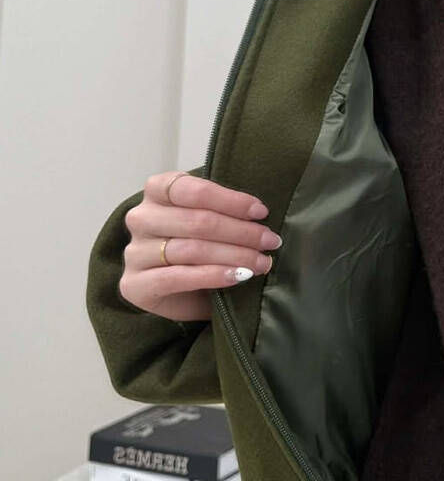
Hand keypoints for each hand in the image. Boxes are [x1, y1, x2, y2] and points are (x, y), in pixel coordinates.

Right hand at [119, 171, 282, 322]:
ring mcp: (135, 252)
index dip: (231, 200)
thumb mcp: (209, 220)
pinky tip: (237, 277)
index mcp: (157, 191)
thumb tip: (260, 214)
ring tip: (261, 262)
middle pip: (196, 221)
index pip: (192, 189)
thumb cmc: (196, 246)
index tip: (261, 212)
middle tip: (270, 241)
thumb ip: (224, 212)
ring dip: (234, 255)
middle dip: (241, 231)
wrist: (175, 290)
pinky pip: (178, 277)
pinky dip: (213, 276)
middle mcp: (141, 218)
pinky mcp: (136, 284)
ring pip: (190, 249)